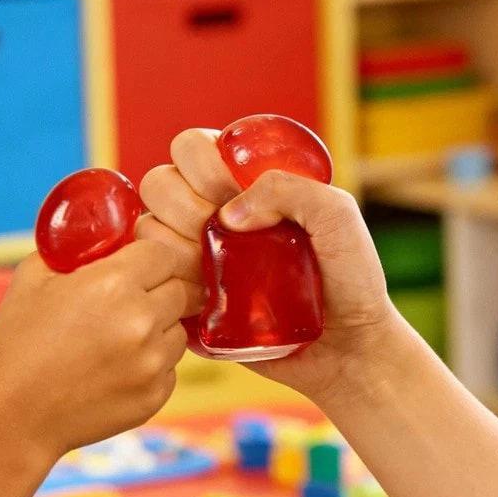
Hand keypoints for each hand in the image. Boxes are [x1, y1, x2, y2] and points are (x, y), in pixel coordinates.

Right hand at [0, 231, 204, 463]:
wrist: (14, 417)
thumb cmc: (17, 344)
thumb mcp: (33, 277)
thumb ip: (73, 249)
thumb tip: (100, 235)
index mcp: (114, 283)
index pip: (162, 253)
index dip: (147, 257)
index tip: (133, 266)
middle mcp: (142, 321)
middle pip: (180, 289)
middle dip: (158, 290)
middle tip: (126, 302)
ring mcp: (152, 362)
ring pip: (179, 329)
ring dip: (159, 328)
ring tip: (118, 339)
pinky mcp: (155, 395)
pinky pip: (171, 367)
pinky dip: (152, 364)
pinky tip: (116, 368)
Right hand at [139, 127, 397, 401]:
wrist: (350, 347)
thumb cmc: (350, 277)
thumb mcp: (337, 216)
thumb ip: (291, 189)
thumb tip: (228, 215)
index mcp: (239, 183)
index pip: (190, 148)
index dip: (199, 164)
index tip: (230, 192)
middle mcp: (209, 215)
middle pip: (157, 185)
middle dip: (183, 206)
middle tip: (222, 236)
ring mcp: (193, 259)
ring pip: (147, 235)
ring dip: (175, 250)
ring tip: (215, 274)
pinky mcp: (186, 303)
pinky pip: (152, 290)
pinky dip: (170, 291)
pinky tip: (206, 301)